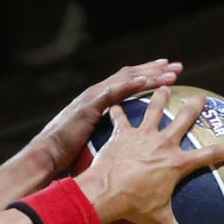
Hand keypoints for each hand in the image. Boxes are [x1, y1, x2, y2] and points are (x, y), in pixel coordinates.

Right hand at [31, 59, 182, 175]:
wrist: (47, 155)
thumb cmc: (66, 154)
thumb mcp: (93, 142)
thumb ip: (108, 137)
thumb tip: (125, 149)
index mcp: (99, 101)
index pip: (127, 83)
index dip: (147, 77)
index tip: (167, 76)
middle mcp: (97, 93)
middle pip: (131, 75)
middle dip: (155, 70)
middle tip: (177, 68)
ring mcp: (93, 97)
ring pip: (127, 79)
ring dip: (150, 74)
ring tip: (170, 72)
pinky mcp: (90, 105)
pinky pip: (114, 91)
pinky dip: (131, 84)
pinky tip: (146, 80)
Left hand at [76, 87, 223, 223]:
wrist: (106, 192)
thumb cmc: (134, 207)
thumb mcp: (159, 222)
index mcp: (177, 163)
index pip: (211, 156)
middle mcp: (164, 143)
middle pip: (184, 119)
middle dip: (195, 106)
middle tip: (202, 96)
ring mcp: (142, 136)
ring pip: (154, 109)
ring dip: (159, 97)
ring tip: (163, 86)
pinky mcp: (122, 134)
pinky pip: (120, 118)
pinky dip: (117, 111)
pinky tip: (115, 103)